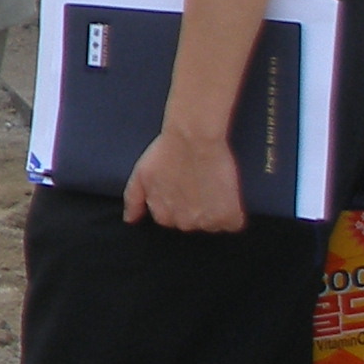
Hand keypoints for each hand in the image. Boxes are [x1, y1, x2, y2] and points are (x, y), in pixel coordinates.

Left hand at [124, 124, 246, 232]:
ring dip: (215, 211)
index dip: (180, 203)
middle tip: (199, 184)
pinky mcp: (228, 216)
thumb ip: (133, 200)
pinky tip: (227, 196)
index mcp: (162, 216)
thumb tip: (130, 220)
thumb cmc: (166, 152)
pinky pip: (234, 223)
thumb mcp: (141, 174)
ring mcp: (206, 221)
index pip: (173, 220)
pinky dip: (233, 213)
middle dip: (197, 208)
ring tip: (212, 187)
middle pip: (194, 223)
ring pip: (213, 225)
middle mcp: (183, 223)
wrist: (193, 139)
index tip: (185, 187)